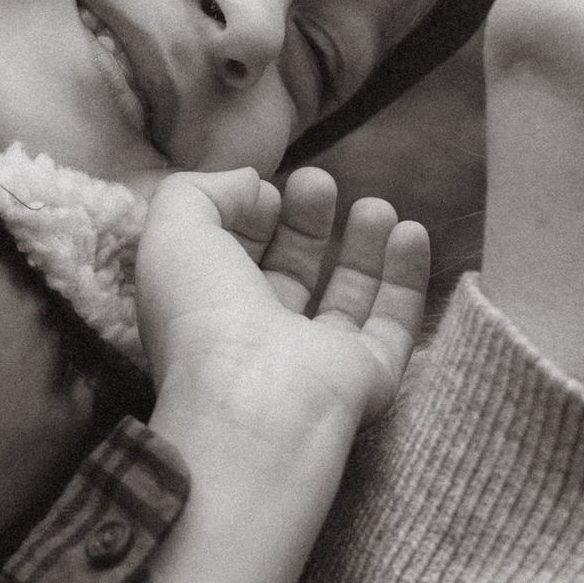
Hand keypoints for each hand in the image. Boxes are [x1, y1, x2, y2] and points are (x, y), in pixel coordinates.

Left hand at [138, 170, 431, 582]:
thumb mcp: (173, 231)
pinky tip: (410, 231)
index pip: (235, 259)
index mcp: (207, 310)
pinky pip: (394, 323)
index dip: (250, 217)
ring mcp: (316, 360)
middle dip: (308, 223)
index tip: (268, 188)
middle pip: (293, 273)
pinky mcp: (367, 376)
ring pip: (347, 298)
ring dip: (363, 245)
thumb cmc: (203, 315)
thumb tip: (250, 182)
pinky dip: (406, 276)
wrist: (253, 400)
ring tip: (375, 205)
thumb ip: (199, 190)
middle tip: (320, 183)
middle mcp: (260, 337)